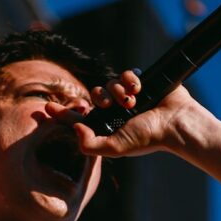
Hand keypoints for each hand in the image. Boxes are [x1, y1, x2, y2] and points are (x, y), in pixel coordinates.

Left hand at [46, 69, 206, 158]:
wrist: (174, 122)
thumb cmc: (147, 138)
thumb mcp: (115, 148)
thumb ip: (90, 145)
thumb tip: (75, 129)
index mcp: (106, 127)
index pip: (78, 119)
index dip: (61, 114)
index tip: (46, 108)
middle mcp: (114, 112)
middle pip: (93, 96)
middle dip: (101, 98)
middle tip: (113, 105)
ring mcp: (126, 96)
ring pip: (108, 82)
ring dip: (118, 90)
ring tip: (132, 100)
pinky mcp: (138, 82)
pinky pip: (125, 72)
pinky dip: (130, 79)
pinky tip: (139, 89)